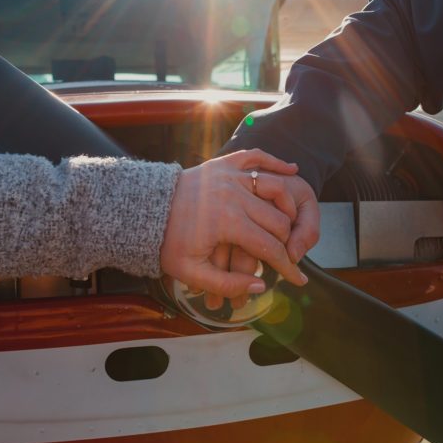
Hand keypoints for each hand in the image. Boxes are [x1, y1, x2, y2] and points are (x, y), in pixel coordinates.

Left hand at [159, 149, 306, 303]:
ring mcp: (231, 176)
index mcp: (228, 223)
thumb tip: (261, 285)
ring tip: (291, 223)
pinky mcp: (225, 163)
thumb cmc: (167, 243)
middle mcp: (235, 196)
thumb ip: (227, 285)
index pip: (270, 248)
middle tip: (287, 255)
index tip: (297, 279)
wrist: (146, 209)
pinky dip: (276, 162)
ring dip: (287, 207)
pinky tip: (292, 169)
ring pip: (276, 188)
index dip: (287, 266)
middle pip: (279, 221)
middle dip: (287, 242)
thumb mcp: (191, 273)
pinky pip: (257, 157)